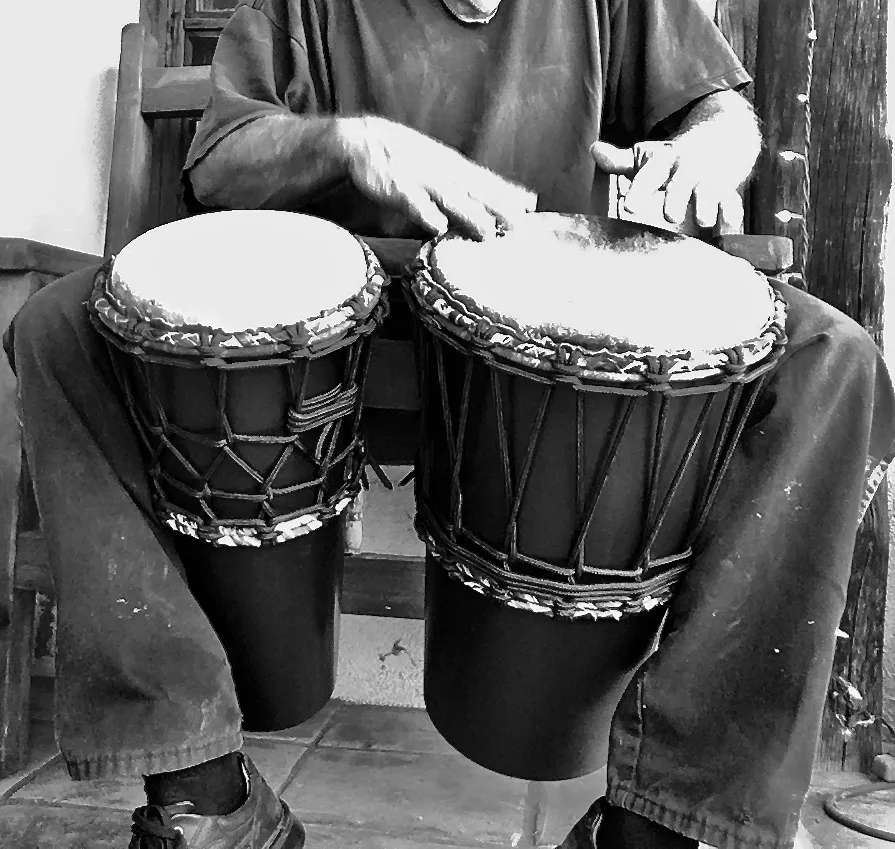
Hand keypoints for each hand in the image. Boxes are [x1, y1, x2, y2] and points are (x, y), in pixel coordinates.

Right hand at [337, 116, 535, 239]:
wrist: (364, 140)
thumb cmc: (408, 159)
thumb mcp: (441, 166)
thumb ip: (468, 185)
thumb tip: (500, 199)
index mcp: (454, 167)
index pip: (487, 181)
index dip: (508, 193)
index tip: (532, 206)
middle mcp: (442, 171)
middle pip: (475, 191)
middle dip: (497, 206)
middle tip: (519, 224)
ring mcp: (420, 178)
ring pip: (449, 198)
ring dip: (468, 214)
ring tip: (487, 231)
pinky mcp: (396, 187)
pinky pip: (412, 201)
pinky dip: (425, 213)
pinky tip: (438, 227)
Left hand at [590, 139, 743, 234]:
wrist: (725, 134)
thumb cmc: (676, 155)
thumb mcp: (648, 155)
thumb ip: (620, 161)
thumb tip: (593, 150)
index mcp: (664, 161)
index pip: (650, 176)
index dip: (640, 191)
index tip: (628, 208)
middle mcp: (688, 168)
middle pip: (682, 183)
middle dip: (677, 197)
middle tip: (670, 217)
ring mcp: (710, 178)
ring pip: (710, 191)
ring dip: (707, 205)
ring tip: (703, 221)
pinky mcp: (729, 190)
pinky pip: (732, 204)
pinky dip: (732, 218)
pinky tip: (729, 233)